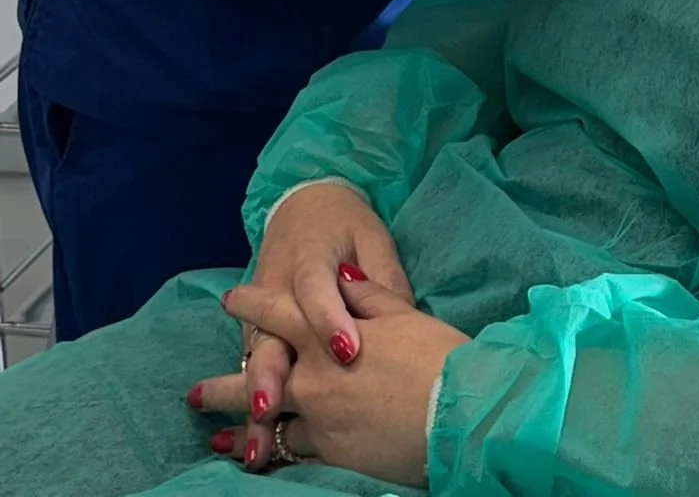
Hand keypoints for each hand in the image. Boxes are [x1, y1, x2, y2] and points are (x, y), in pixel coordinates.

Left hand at [193, 273, 466, 483]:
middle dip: (223, 386)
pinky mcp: (334, 455)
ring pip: (271, 423)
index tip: (230, 300)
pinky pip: (294, 455)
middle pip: (259, 377)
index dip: (253, 303)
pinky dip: (275, 455)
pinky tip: (262, 462)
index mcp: (327, 335)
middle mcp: (313, 379)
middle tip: (194, 394)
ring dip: (242, 431)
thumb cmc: (436, 354)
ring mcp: (320, 421)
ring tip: (218, 439)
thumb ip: (366, 296)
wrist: (459, 411)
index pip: (279, 312)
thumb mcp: (402, 312)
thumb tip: (342, 282)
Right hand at [204, 182, 413, 470]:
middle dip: (269, 374)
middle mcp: (278, 286)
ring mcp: (261, 311)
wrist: (305, 205)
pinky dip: (254, 403)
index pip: (316, 290)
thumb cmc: (347, 225)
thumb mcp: (373, 238)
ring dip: (254, 401)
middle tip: (273, 408)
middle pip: (269, 333)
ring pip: (255, 359)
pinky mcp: (255, 329)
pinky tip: (257, 437)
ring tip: (259, 442)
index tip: (347, 352)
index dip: (330, 320)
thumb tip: (403, 321)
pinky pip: (253, 366)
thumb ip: (384, 279)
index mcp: (312, 257)